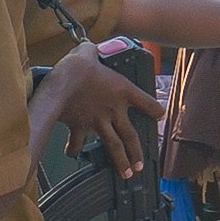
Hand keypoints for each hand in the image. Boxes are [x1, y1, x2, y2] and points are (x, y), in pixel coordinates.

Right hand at [39, 52, 150, 175]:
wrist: (59, 86)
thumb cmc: (77, 68)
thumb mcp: (86, 52)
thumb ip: (91, 50)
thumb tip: (89, 46)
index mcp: (122, 91)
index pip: (146, 102)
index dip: (155, 109)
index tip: (160, 115)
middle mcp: (114, 110)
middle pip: (131, 135)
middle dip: (137, 152)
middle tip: (140, 166)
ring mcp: (98, 122)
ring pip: (113, 146)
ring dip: (120, 161)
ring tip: (126, 174)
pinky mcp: (80, 128)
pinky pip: (79, 143)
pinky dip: (75, 149)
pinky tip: (74, 153)